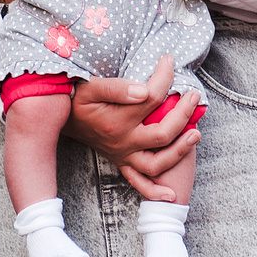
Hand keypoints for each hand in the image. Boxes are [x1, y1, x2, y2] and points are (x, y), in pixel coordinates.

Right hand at [64, 56, 199, 200]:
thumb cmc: (77, 99)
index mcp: (116, 120)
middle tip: (194, 96)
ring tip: (196, 134)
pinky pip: (139, 182)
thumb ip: (117, 89)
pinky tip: (171, 195)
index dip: (165, 76)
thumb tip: (145, 91)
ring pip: (157, 163)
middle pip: (162, 133)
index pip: (152, 97)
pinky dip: (155, 191)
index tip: (169, 61)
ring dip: (180, 151)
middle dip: (183, 114)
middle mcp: (123, 141)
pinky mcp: (122, 162)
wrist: (60, 118)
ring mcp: (124, 155)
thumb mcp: (91, 87)